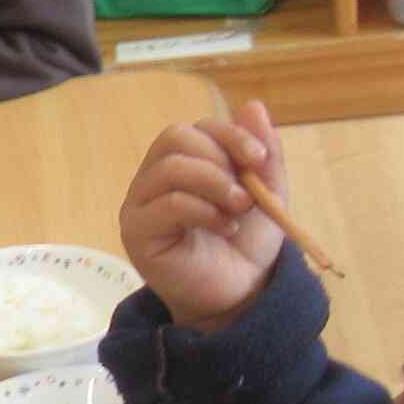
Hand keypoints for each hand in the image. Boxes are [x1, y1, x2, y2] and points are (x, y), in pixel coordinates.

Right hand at [119, 96, 287, 329]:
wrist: (240, 297)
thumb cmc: (247, 247)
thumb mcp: (267, 194)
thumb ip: (263, 154)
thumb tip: (253, 106)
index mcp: (184, 165)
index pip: (196, 129)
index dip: (229, 135)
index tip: (260, 159)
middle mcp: (155, 179)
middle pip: (175, 138)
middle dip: (219, 159)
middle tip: (246, 193)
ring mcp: (140, 205)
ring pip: (170, 168)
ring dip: (214, 184)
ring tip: (239, 210)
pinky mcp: (136, 232)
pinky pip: (166, 204)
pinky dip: (204, 211)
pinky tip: (225, 229)